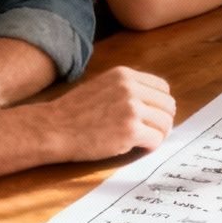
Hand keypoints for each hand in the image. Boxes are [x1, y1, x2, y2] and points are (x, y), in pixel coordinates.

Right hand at [48, 66, 176, 158]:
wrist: (53, 128)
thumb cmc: (73, 112)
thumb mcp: (102, 86)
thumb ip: (126, 89)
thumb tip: (153, 103)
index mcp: (124, 75)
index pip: (162, 87)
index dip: (160, 105)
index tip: (152, 116)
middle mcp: (130, 88)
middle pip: (168, 105)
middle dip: (163, 121)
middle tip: (152, 132)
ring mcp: (131, 109)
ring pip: (165, 123)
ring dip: (158, 134)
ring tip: (144, 141)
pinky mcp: (130, 130)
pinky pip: (156, 139)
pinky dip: (151, 146)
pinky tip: (138, 147)